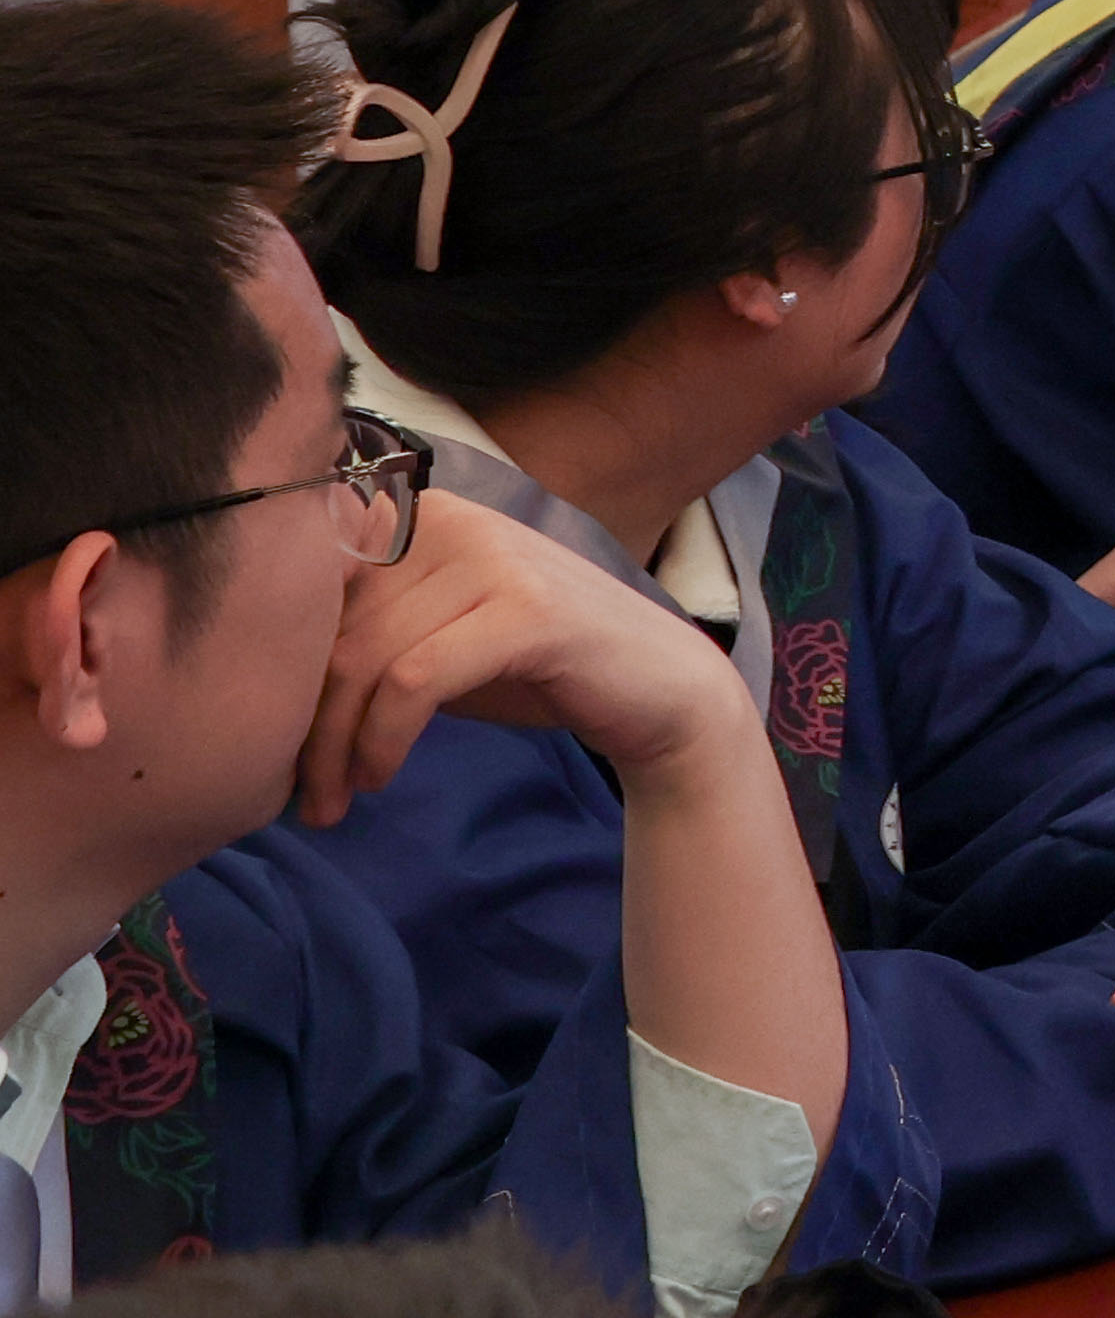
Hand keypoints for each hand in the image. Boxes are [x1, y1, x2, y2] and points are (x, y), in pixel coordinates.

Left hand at [300, 496, 766, 823]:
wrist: (658, 690)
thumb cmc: (536, 671)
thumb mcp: (433, 641)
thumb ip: (365, 635)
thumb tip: (252, 679)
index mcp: (420, 516)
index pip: (308, 589)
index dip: (277, 670)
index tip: (271, 747)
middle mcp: (452, 519)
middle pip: (330, 631)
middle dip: (300, 727)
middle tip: (299, 797)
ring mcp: (495, 558)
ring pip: (364, 660)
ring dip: (335, 747)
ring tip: (334, 801)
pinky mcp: (526, 609)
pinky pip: (414, 681)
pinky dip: (382, 739)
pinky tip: (383, 775)